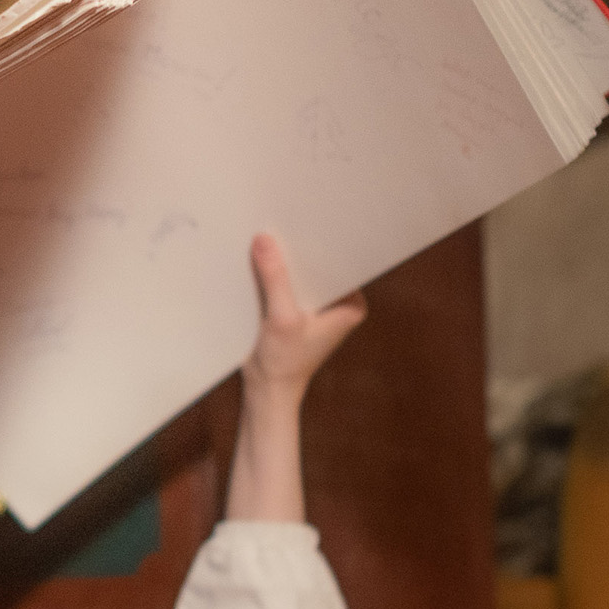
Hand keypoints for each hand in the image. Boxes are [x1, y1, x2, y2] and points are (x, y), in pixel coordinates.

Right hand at [240, 233, 364, 400]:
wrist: (266, 391)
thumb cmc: (284, 363)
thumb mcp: (282, 318)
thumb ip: (275, 278)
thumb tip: (264, 240)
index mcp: (351, 304)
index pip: (338, 262)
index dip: (321, 242)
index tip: (307, 217)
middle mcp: (337, 302)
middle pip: (317, 264)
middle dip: (299, 250)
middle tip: (282, 221)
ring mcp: (315, 305)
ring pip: (299, 272)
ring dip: (283, 260)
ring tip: (267, 233)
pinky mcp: (294, 308)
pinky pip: (285, 282)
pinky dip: (272, 274)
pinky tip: (257, 256)